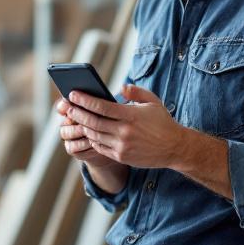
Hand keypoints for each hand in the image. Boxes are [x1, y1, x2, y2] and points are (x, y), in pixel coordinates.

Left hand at [66, 85, 186, 168]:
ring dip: (83, 127)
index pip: (102, 106)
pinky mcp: (121, 157)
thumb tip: (120, 87)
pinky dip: (92, 139)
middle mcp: (125, 132)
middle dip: (78, 113)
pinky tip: (89, 132)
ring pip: (95, 135)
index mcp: (131, 115)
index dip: (85, 100)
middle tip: (68, 107)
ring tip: (76, 119)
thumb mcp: (153, 101)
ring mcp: (122, 146)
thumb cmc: (162, 122)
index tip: (73, 94)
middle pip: (93, 122)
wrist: (175, 148)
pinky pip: (100, 147)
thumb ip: (136, 91)